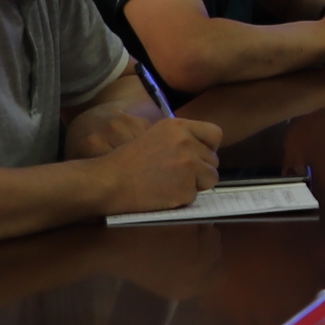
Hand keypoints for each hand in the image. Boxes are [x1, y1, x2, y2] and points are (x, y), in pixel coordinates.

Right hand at [92, 115, 225, 214]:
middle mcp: (186, 142)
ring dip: (195, 184)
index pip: (215, 134)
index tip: (199, 155)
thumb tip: (206, 148)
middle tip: (174, 173)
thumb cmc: (128, 161)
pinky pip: (195, 195)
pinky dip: (182, 197)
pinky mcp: (185, 188)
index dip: (209, 147)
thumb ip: (181, 138)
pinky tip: (163, 192)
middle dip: (199, 169)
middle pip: (213, 160)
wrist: (109, 181)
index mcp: (178, 126)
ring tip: (170, 182)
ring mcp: (188, 166)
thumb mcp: (155, 136)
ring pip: (210, 178)